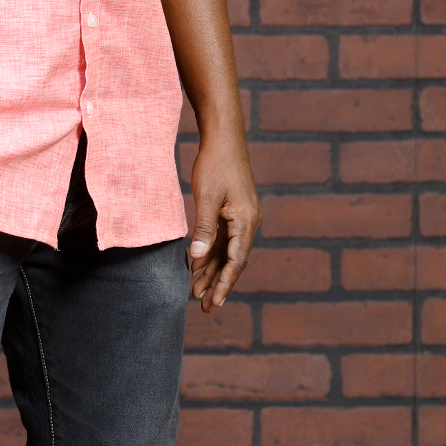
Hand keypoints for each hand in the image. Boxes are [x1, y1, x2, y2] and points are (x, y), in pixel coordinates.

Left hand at [186, 137, 260, 311]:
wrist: (224, 138)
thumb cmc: (215, 164)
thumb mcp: (206, 197)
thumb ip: (204, 228)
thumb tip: (198, 257)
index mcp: (246, 221)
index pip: (236, 261)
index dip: (225, 283)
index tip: (214, 302)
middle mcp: (249, 223)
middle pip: (234, 261)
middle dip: (218, 284)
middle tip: (204, 307)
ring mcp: (242, 218)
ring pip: (228, 252)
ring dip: (213, 271)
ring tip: (196, 291)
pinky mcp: (234, 213)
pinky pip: (224, 240)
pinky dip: (212, 254)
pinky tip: (197, 266)